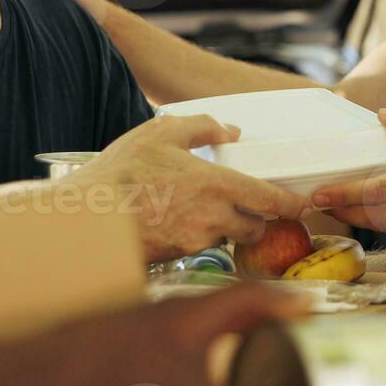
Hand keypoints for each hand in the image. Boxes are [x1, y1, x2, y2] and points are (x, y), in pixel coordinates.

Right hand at [70, 114, 310, 261]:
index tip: (303, 204)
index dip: (291, 204)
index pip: (269, 200)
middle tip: (248, 206)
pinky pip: (200, 248)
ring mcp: (194, 242)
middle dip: (256, 219)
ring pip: (227, 239)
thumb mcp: (161, 133)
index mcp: (216, 186)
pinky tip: (181, 223)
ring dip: (227, 229)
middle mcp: (212, 218)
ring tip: (207, 211)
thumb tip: (232, 130)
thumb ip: (202, 127)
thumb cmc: (121, 172)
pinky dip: (200, 238)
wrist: (83, 217)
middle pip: (255, 227)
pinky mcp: (177, 258)